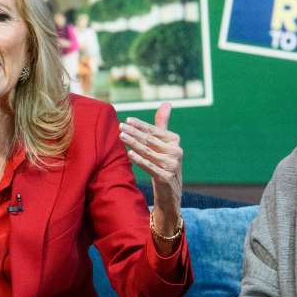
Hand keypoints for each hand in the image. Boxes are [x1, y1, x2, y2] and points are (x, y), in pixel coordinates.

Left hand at [119, 102, 182, 236]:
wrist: (170, 194)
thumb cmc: (163, 164)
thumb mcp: (164, 144)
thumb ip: (162, 124)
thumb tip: (167, 103)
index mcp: (175, 141)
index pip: (154, 130)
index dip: (141, 125)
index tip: (127, 120)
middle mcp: (176, 152)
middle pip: (150, 140)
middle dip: (134, 132)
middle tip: (121, 126)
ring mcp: (172, 165)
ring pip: (149, 152)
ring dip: (134, 143)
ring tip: (121, 137)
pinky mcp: (166, 178)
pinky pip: (150, 166)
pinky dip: (139, 160)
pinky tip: (129, 154)